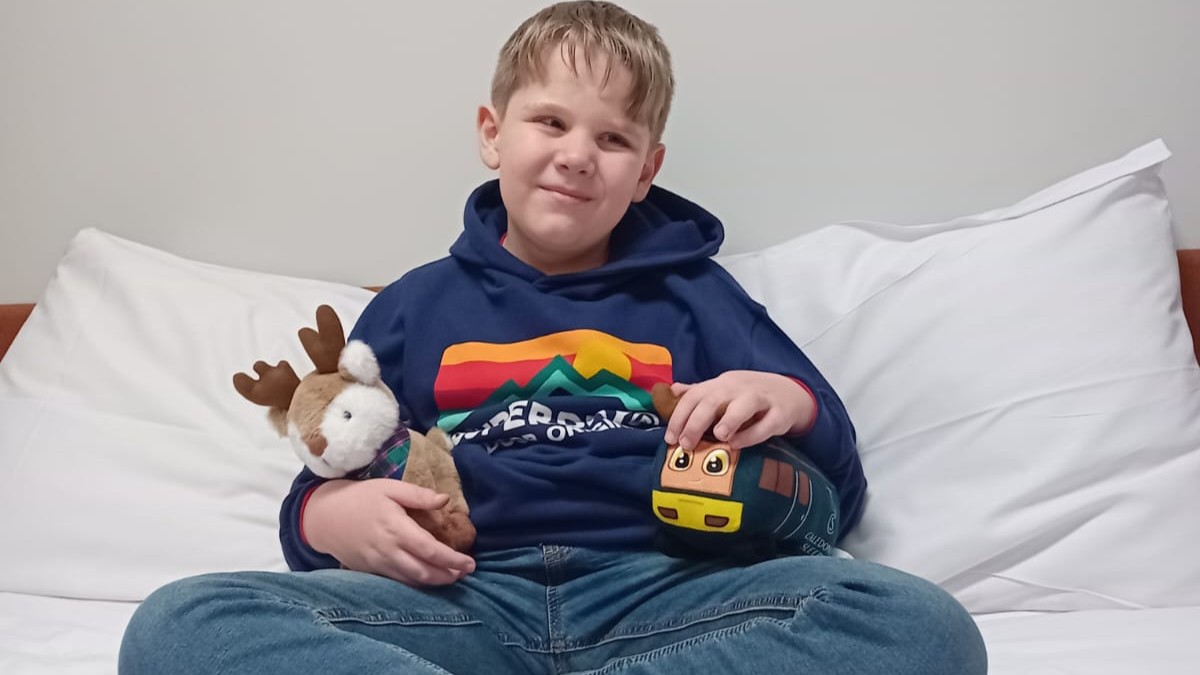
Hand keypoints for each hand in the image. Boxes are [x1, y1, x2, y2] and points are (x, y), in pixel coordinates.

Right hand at [302, 479, 475, 585]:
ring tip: (453, 577)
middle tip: (467, 572)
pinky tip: (429, 579)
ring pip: (412, 580)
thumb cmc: (359, 498)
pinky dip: (417, 583)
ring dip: (435, 582)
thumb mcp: (388, 487)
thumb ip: (418, 494)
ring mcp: (379, 564)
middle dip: (449, 575)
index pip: (430, 550)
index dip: (453, 560)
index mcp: (396, 528)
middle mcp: (389, 551)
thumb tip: (445, 500)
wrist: (324, 517)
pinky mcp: (371, 571)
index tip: (470, 562)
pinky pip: (399, 582)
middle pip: (424, 571)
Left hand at [662, 370, 815, 450]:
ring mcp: (762, 399)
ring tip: (717, 436)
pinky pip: (766, 424)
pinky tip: (737, 444)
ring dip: (729, 420)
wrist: (790, 393)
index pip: (695, 395)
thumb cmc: (749, 395)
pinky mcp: (780, 414)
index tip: (670, 437)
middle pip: (714, 400)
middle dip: (696, 421)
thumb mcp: (723, 390)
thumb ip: (698, 393)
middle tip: (685, 444)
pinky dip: (751, 435)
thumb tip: (671, 391)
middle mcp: (739, 388)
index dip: (680, 415)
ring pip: (744, 405)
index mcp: (722, 384)